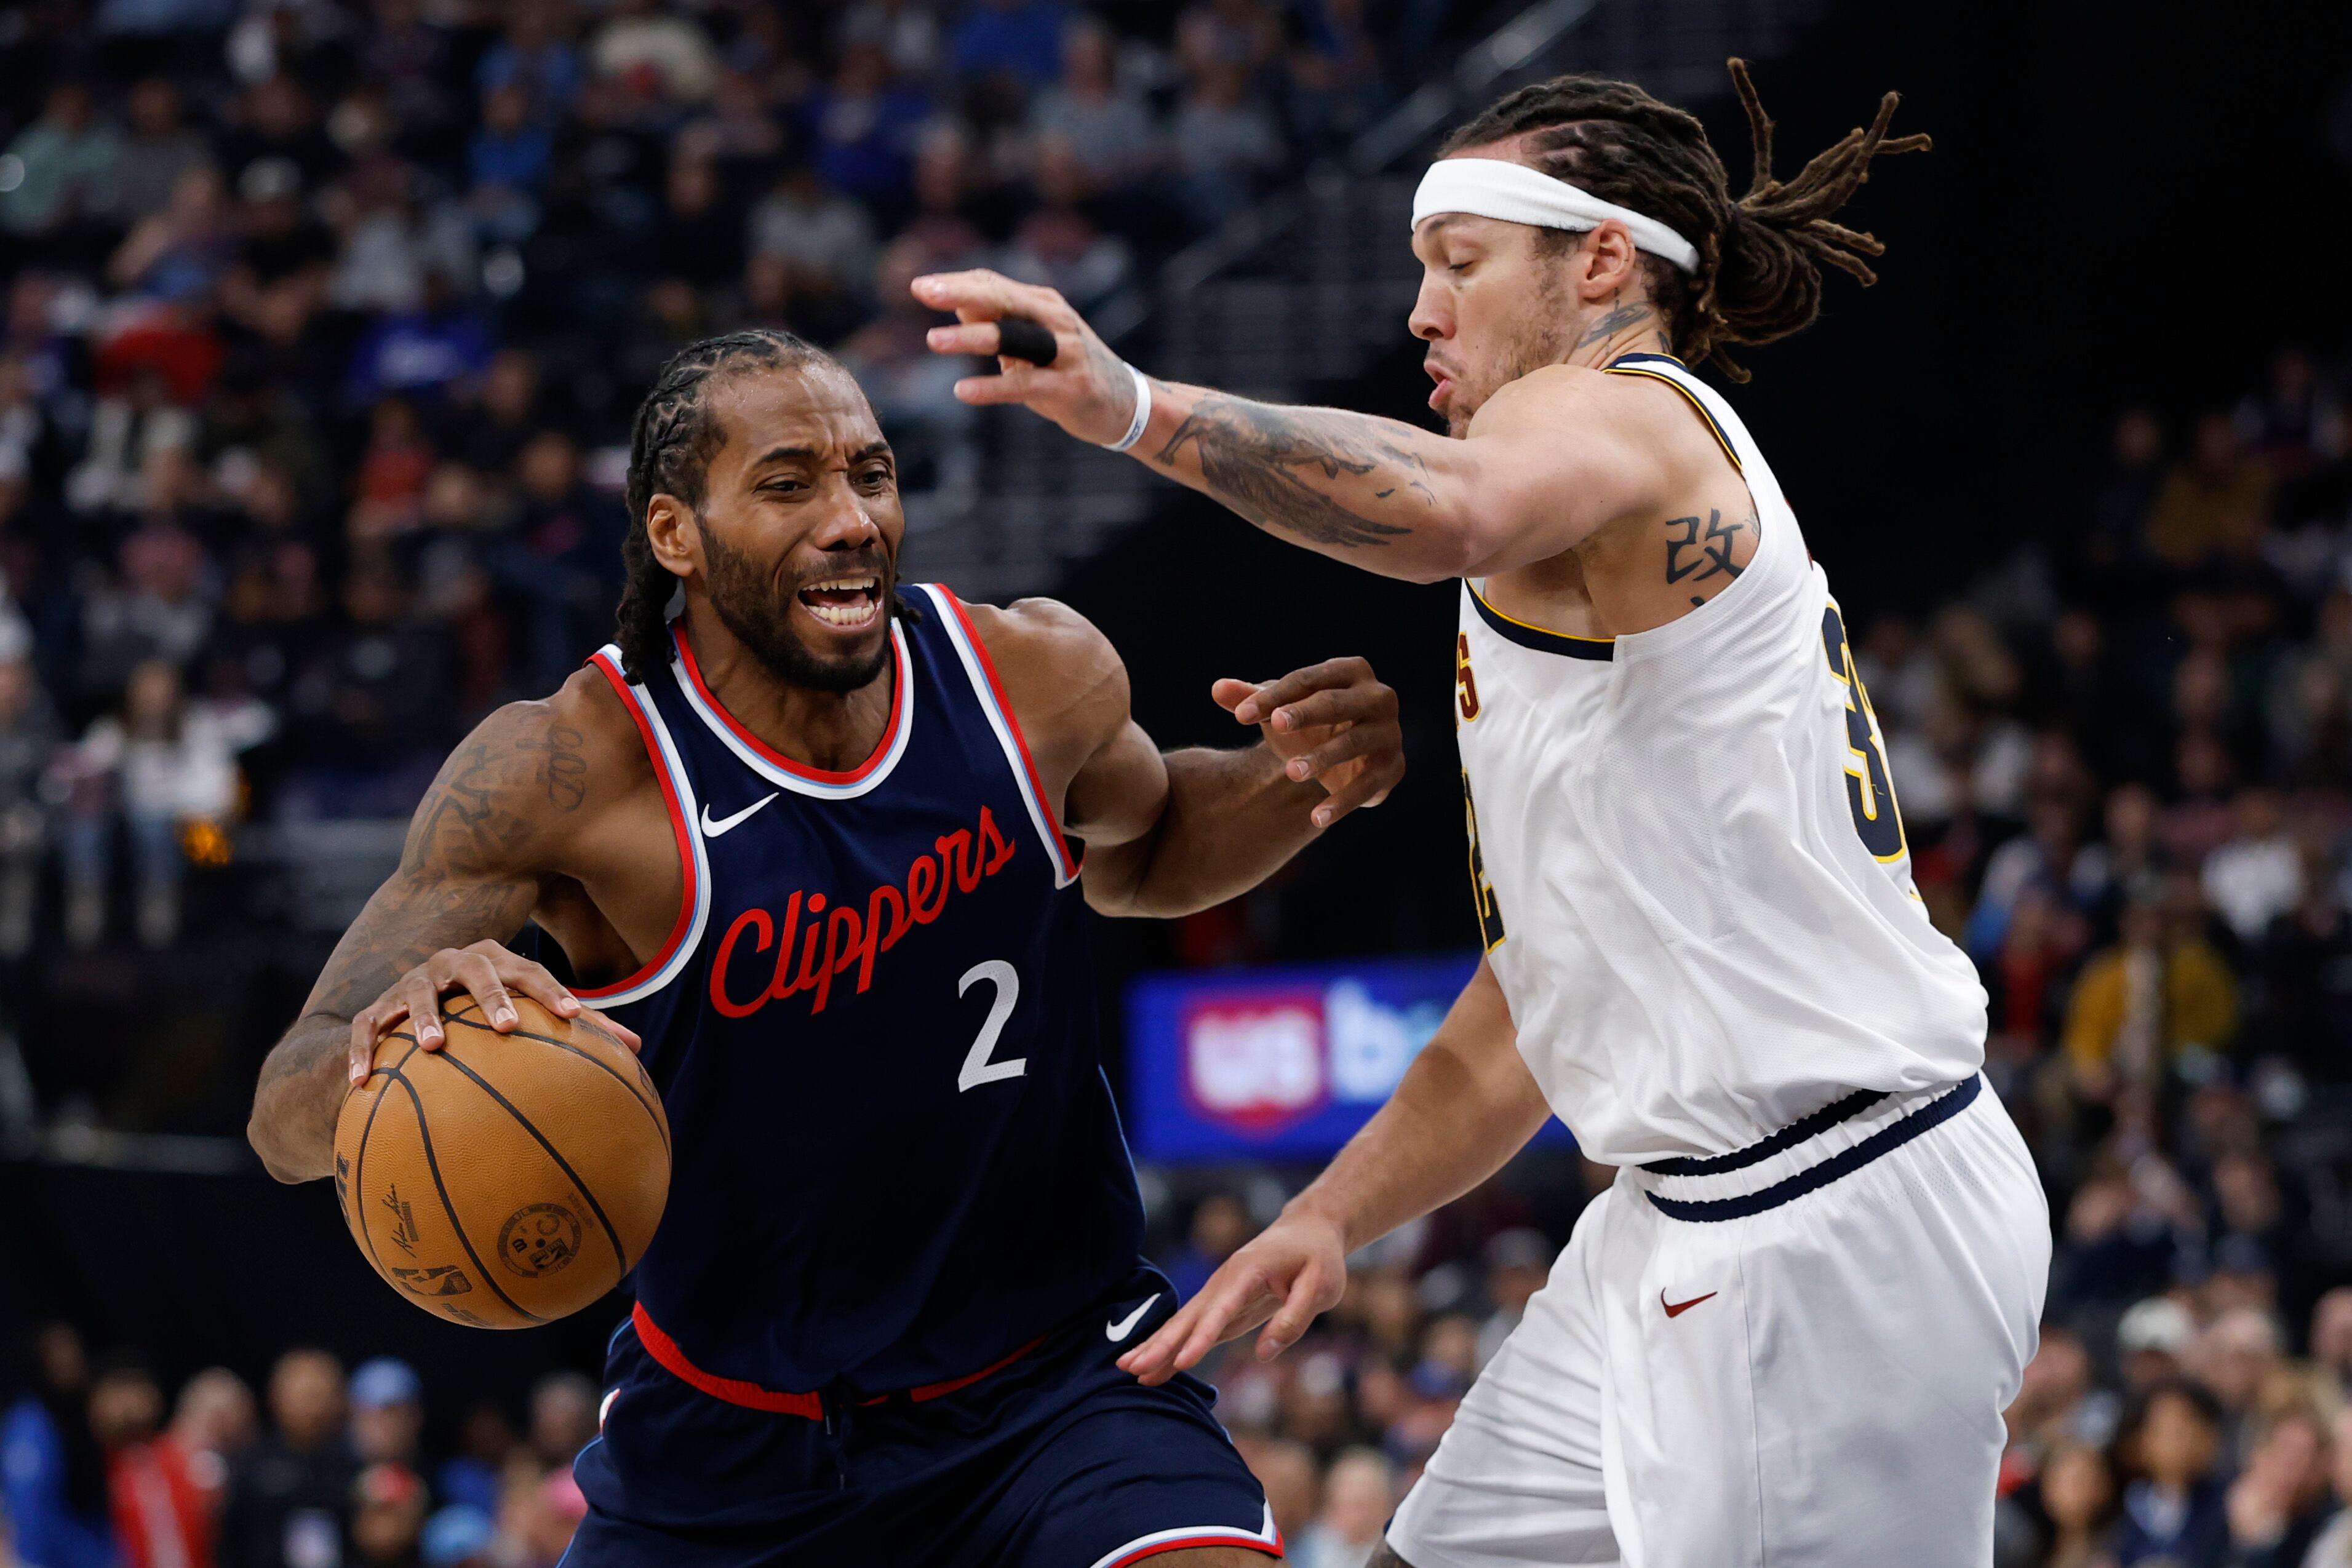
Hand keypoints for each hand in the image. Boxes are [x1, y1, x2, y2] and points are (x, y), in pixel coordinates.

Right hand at [345, 938, 640, 1085]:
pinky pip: (365, 1027)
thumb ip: (580, 1027)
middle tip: (509, 1026)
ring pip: (418, 992)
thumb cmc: (489, 1010)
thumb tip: (638, 1049)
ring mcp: (412, 983)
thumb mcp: (529, 1012)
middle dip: (493, 994)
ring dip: (426, 1016)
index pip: (531, 971)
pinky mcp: (375, 1008)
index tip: (572, 1017)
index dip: (552, 991)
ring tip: (435, 1045)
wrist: (413, 1005)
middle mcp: (453, 964)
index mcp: (496, 961)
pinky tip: (361, 1082)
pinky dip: (361, 1051)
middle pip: (477, 970)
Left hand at [912, 269, 1138, 446]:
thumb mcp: (1033, 342)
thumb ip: (999, 321)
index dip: (957, 283)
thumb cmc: (1068, 371)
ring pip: (1014, 337)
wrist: (1127, 405)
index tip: (919, 286)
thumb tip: (958, 302)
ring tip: (934, 340)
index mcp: (1043, 305)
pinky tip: (963, 392)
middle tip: (923, 292)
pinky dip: (992, 388)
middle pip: (1003, 298)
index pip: (994, 284)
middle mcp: (1055, 320)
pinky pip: (1025, 385)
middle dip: (961, 293)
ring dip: (973, 336)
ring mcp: (1065, 352)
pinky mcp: (1070, 387)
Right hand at [1118, 1208, 1348, 1385]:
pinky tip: (1154, 1366)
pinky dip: (1171, 1346)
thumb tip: (1264, 1354)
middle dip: (1161, 1344)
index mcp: (1247, 1272)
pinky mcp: (1221, 1306)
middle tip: (1133, 1368)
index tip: (1184, 1361)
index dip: (1202, 1337)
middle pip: (1189, 1317)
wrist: (1308, 1230)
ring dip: (1156, 1345)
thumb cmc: (1318, 1257)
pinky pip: (1193, 1328)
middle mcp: (1224, 1281)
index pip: (1221, 1310)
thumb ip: (1294, 1319)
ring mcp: (1219, 1292)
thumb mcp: (1321, 1286)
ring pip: (1183, 1322)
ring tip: (1127, 1368)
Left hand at [1213, 657, 1404, 827]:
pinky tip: (1316, 818)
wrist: (1349, 759)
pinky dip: (1342, 802)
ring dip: (1323, 757)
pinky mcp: (1392, 767)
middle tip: (1275, 724)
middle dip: (1305, 713)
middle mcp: (1378, 696)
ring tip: (1291, 773)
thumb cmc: (1311, 723)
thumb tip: (1217, 688)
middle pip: (1336, 703)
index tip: (1239, 716)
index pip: (1307, 680)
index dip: (1274, 696)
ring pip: (1354, 742)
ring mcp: (1389, 732)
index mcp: (1351, 671)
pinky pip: (1367, 785)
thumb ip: (1251, 698)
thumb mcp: (1281, 710)